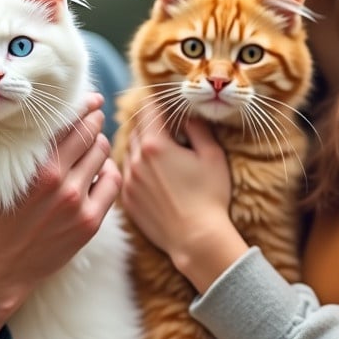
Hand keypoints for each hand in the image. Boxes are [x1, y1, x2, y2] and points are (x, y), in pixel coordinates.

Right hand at [0, 94, 120, 334]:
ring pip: (102, 155)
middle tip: (93, 115)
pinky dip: (109, 172)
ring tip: (92, 143)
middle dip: (93, 120)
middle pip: (90, 133)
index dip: (81, 105)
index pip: (67, 121)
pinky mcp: (89, 223)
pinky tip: (98, 172)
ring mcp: (76, 203)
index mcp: (32, 164)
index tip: (88, 98)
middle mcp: (58, 180)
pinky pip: (112, 183)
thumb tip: (6, 115)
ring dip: (99, 144)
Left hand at [121, 107, 248, 291]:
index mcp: (155, 144)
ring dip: (141, 146)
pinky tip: (154, 175)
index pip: (148, 108)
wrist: (196, 239)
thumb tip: (188, 114)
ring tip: (160, 151)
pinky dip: (137, 168)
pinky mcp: (126, 200)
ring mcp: (128, 181)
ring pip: (129, 151)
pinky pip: (127, 174)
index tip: (161, 98)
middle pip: (136, 128)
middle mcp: (135, 159)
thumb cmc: (209, 197)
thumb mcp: (212, 155)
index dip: (156, 100)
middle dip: (149, 123)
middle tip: (163, 123)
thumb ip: (198, 128)